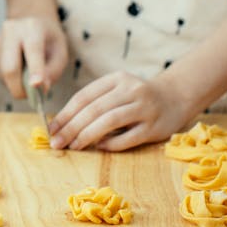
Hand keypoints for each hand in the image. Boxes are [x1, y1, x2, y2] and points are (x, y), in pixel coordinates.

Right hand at [0, 17, 67, 97]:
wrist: (32, 24)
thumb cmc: (49, 41)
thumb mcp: (61, 53)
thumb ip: (53, 71)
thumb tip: (38, 88)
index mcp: (32, 27)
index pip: (33, 50)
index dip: (35, 69)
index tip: (36, 85)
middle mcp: (11, 31)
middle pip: (10, 67)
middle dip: (20, 88)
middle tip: (33, 98)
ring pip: (4, 76)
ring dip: (17, 85)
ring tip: (30, 77)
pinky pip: (0, 76)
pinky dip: (12, 81)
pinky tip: (21, 71)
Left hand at [49, 71, 192, 150]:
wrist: (175, 98)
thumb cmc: (135, 99)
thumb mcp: (116, 91)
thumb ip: (94, 103)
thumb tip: (61, 126)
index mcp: (116, 79)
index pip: (84, 96)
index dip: (65, 114)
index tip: (51, 130)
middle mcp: (131, 90)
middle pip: (94, 109)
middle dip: (71, 128)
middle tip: (57, 143)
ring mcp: (144, 108)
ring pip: (110, 121)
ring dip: (87, 135)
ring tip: (74, 146)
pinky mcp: (154, 127)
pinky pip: (128, 138)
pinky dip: (111, 144)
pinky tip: (100, 147)